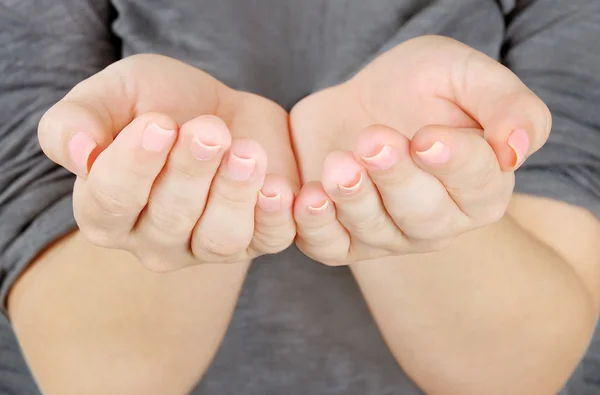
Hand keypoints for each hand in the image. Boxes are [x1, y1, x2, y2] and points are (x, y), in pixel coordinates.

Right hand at [39, 55, 298, 270]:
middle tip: (209, 129)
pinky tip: (282, 187)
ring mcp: (207, 245)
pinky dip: (278, 217)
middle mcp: (154, 240)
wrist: (220, 109)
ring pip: (221, 238)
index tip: (159, 124)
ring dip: (235, 194)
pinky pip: (269, 239)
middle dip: (191, 171)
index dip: (134, 165)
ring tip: (247, 151)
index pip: (111, 202)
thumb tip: (77, 154)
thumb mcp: (112, 94)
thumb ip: (75, 120)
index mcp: (106, 209)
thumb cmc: (160, 103)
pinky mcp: (257, 238)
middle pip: (171, 219)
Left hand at [290, 35, 551, 264]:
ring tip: (338, 162)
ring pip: (375, 231)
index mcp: (480, 184)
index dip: (453, 163)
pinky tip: (307, 196)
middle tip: (373, 141)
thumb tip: (516, 149)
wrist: (358, 104)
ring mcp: (389, 237)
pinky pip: (330, 246)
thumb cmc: (417, 88)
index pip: (477, 184)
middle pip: (423, 215)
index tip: (426, 137)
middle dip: (396, 180)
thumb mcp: (464, 75)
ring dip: (353, 199)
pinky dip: (316, 227)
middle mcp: (439, 221)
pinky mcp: (343, 240)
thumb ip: (506, 104)